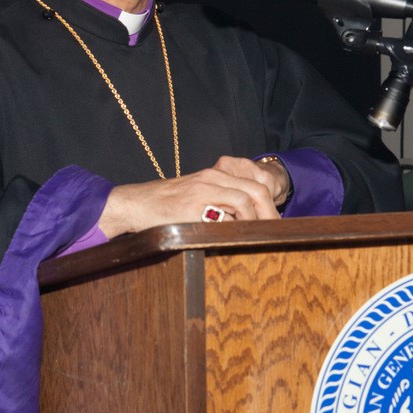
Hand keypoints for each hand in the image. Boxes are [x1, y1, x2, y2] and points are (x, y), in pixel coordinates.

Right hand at [99, 157, 280, 237]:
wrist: (133, 203)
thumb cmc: (162, 207)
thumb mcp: (193, 200)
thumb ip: (216, 206)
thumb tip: (239, 227)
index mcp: (214, 176)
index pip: (253, 184)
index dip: (269, 204)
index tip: (275, 222)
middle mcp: (212, 178)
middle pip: (256, 189)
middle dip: (271, 212)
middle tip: (278, 231)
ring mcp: (203, 189)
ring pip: (245, 198)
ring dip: (258, 219)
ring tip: (261, 235)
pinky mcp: (193, 205)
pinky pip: (225, 212)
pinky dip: (237, 224)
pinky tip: (237, 236)